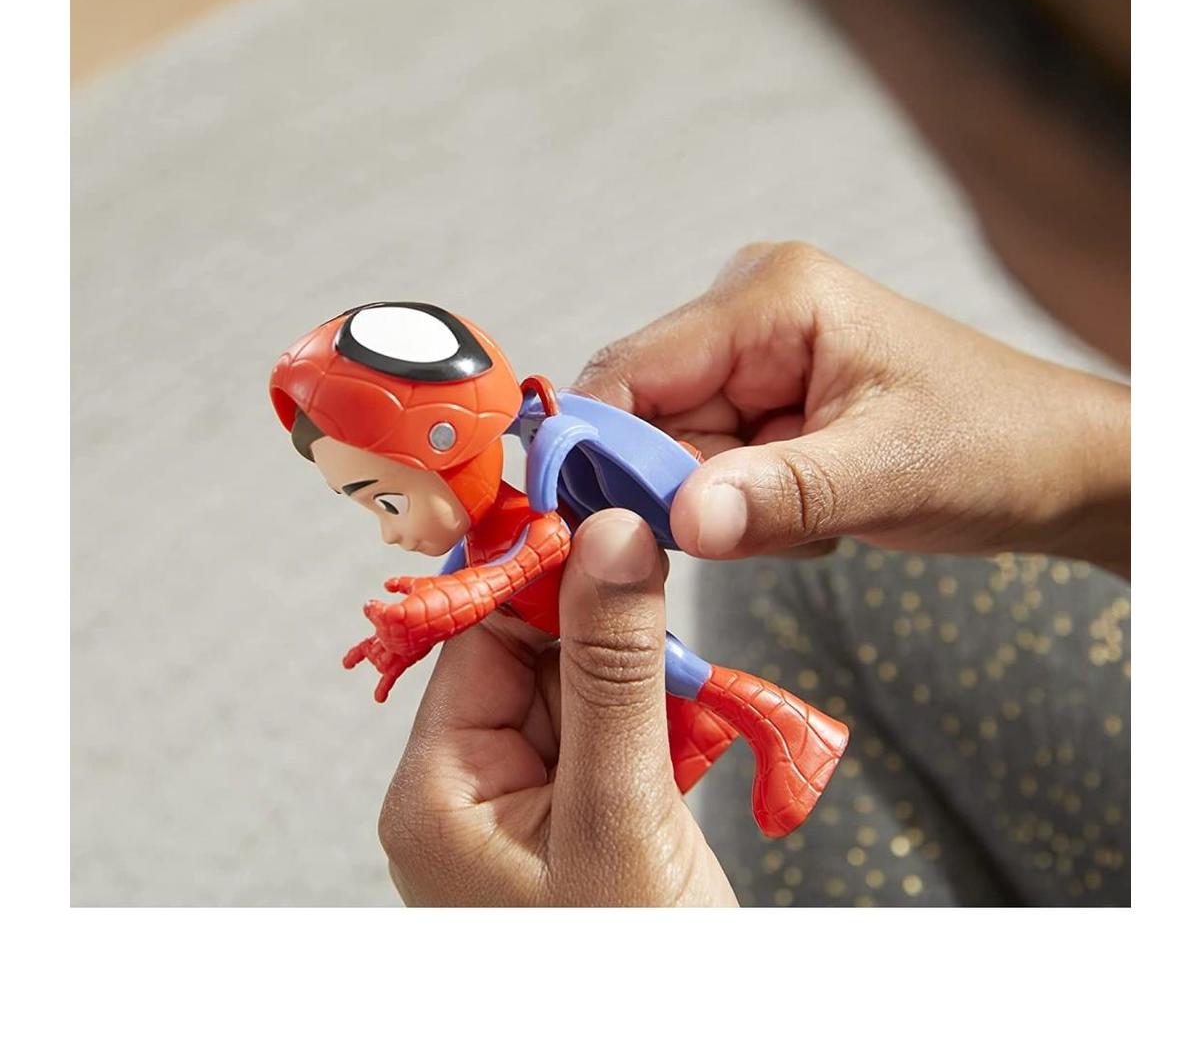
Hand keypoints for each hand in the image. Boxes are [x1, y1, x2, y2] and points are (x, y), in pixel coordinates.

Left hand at [378, 510, 736, 905]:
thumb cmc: (625, 978)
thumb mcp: (618, 812)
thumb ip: (614, 671)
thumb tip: (610, 537)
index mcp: (439, 789)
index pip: (481, 630)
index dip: (546, 567)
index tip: (610, 512)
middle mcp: (471, 792)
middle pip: (537, 652)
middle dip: (611, 633)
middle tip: (674, 620)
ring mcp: (529, 808)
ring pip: (586, 687)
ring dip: (648, 684)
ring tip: (694, 712)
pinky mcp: (583, 820)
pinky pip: (616, 732)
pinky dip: (663, 724)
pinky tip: (697, 739)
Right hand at [576, 243, 1129, 575]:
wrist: (1056, 461)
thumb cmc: (994, 443)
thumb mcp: (889, 474)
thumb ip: (779, 498)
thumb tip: (674, 520)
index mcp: (769, 296)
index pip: (632, 369)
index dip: (595, 448)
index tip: (587, 532)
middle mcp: (745, 313)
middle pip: (643, 417)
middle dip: (684, 492)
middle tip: (765, 528)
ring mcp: (750, 358)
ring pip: (673, 454)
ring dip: (727, 508)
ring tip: (816, 515)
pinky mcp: (760, 401)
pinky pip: (709, 470)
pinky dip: (747, 511)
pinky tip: (816, 511)